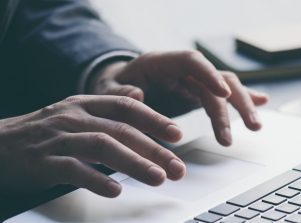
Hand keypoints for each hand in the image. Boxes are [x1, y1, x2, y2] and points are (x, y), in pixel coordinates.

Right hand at [0, 95, 184, 197]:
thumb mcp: (75, 113)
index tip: (177, 134)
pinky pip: (73, 169)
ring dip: (133, 163)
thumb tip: (139, 97)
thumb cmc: (43, 132)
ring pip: (102, 147)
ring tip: (157, 178)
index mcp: (83, 104)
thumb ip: (107, 109)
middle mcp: (73, 117)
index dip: (154, 119)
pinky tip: (116, 190)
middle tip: (176, 167)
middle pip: (120, 131)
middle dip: (153, 149)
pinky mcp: (42, 161)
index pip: (126, 107)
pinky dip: (96, 179)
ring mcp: (57, 138)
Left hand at [90, 51, 267, 145]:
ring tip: (255, 127)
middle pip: (215, 78)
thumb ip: (119, 91)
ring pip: (224, 88)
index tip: (223, 93)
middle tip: (244, 128)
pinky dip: (240, 100)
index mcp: (161, 63)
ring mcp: (191, 82)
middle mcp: (181, 70)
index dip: (208, 75)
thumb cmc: (114, 85)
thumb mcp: (107, 89)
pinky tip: (260, 105)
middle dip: (232, 102)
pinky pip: (220, 96)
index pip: (191, 61)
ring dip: (241, 105)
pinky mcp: (195, 94)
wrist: (119, 85)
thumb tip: (137, 95)